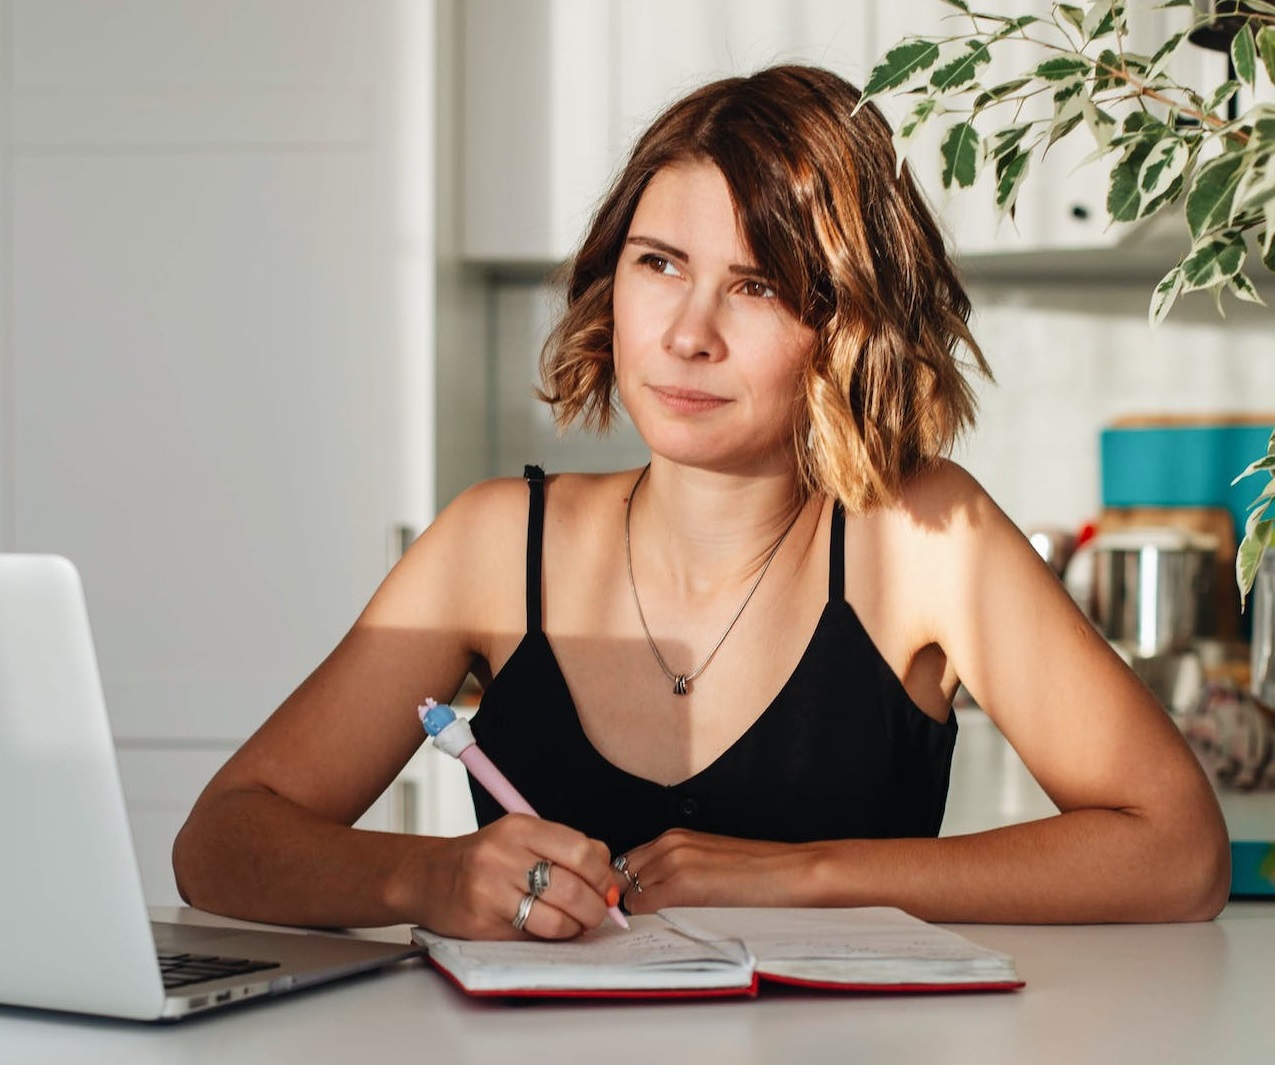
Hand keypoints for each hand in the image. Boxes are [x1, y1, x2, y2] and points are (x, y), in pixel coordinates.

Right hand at [411, 814, 617, 939]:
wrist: (429, 877)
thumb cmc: (484, 859)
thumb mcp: (522, 838)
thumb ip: (566, 850)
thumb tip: (610, 879)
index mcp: (519, 828)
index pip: (579, 850)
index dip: (602, 875)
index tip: (609, 888)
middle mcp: (503, 855)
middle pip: (572, 887)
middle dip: (595, 907)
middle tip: (599, 912)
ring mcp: (490, 891)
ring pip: (555, 919)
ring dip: (577, 927)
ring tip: (577, 925)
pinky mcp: (483, 924)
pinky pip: (532, 938)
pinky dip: (551, 939)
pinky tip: (551, 931)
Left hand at [615, 829, 802, 913]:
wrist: (792, 872)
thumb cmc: (759, 874)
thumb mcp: (708, 864)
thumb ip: (676, 873)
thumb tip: (650, 897)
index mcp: (675, 838)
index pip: (627, 865)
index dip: (628, 889)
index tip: (637, 907)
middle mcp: (669, 845)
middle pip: (622, 878)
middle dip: (630, 900)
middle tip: (648, 922)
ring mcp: (673, 862)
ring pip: (631, 895)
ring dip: (640, 913)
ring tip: (664, 926)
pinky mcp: (683, 884)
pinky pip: (644, 908)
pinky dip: (648, 922)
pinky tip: (670, 928)